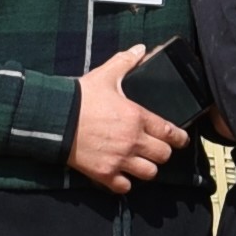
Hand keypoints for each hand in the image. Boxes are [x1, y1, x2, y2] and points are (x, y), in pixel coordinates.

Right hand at [68, 47, 186, 191]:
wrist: (54, 118)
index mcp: (137, 117)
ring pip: (149, 173)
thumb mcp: (105, 75)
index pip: (170, 132)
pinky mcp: (103, 173)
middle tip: (156, 149)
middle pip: (163, 156)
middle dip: (162, 152)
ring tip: (140, 162)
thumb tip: (139, 49)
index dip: (179, 138)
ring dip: (146, 168)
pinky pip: (124, 186)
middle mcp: (132, 141)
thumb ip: (125, 62)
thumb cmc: (80, 97)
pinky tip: (121, 174)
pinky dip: (124, 182)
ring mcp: (119, 159)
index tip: (180, 139)